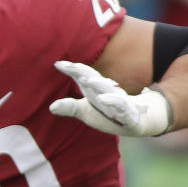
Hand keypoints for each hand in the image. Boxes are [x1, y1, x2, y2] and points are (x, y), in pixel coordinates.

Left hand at [49, 61, 171, 135]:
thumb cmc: (108, 113)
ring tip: (85, 80)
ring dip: (98, 83)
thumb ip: (70, 107)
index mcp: (96, 89)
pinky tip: (102, 99)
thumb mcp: (86, 111)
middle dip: (83, 72)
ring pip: (109, 89)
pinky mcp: (128, 113)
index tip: (58, 64)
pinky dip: (113, 101)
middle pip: (95, 78)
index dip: (72, 70)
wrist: (136, 122)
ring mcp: (119, 101)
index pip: (84, 76)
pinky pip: (122, 105)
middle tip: (70, 66)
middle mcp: (108, 92)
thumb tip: (51, 107)